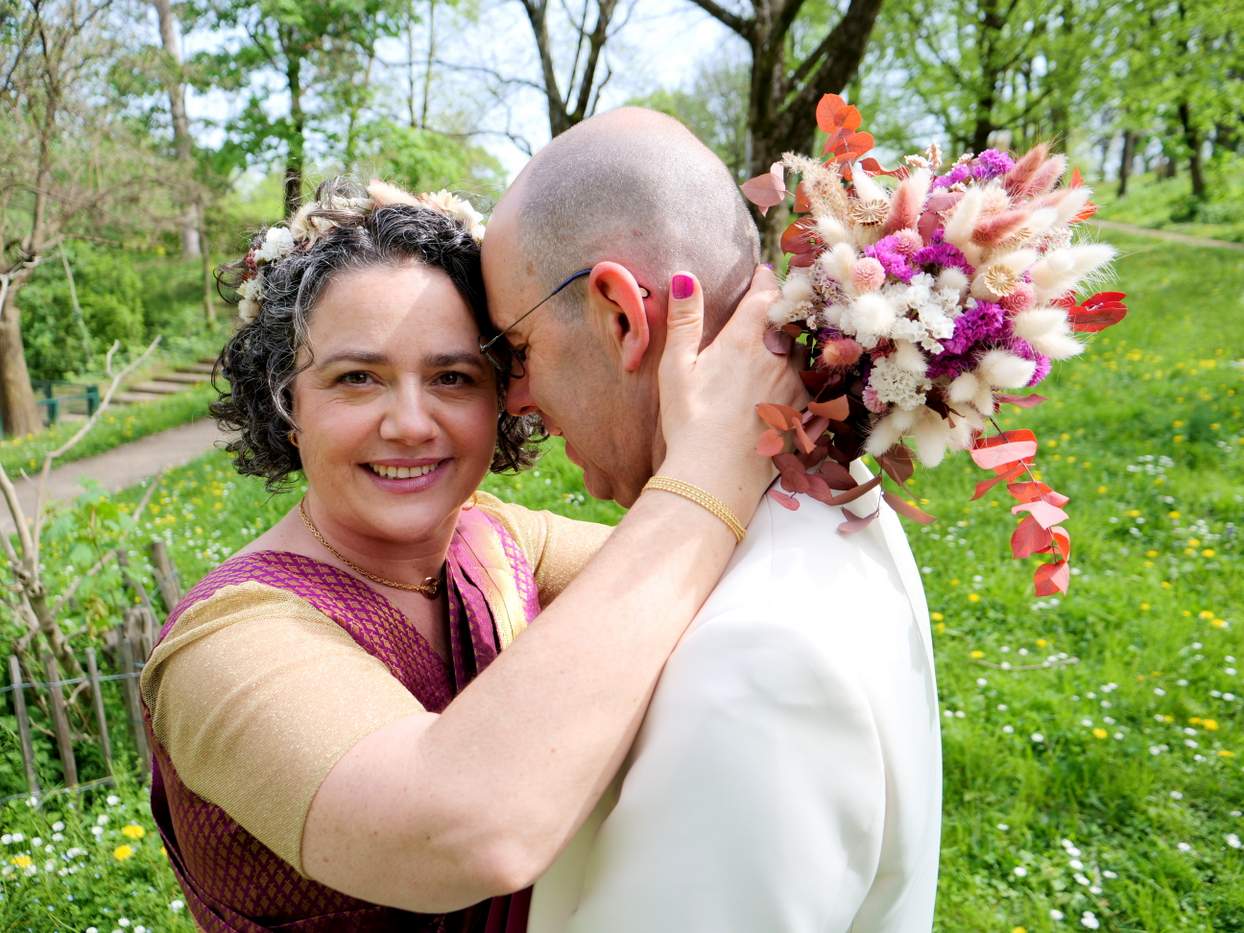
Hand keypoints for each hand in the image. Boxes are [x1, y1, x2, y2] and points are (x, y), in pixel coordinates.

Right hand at [656, 266, 807, 525]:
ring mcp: (797, 385)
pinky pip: (814, 381)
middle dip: (785, 308)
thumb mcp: (676, 368)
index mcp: (745, 340)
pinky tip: (797, 378)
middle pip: (792, 319)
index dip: (764, 279)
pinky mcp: (805, 412)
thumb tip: (685, 277)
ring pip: (806, 348)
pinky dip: (808, 372)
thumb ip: (685, 320)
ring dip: (798, 340)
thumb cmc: (689, 421)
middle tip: (779, 302)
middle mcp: (779, 357)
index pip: (766, 293)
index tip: (761, 273)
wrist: (716, 475)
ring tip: (787, 339)